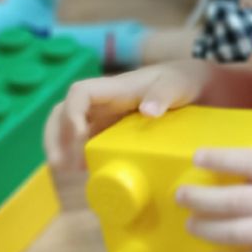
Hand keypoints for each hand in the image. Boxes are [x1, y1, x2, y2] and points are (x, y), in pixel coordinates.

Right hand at [44, 61, 211, 170]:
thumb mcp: (177, 85)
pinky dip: (78, 155)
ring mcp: (105, 117)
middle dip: (55, 136)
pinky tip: (84, 171)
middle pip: (63, 112)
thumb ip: (163, 95)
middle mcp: (104, 102)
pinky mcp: (111, 131)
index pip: (80, 93)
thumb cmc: (183, 80)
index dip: (72, 113)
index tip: (80, 136)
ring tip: (68, 171)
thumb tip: (148, 111)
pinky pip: (87, 141)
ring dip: (61, 147)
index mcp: (115, 88)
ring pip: (69, 127)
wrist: (196, 86)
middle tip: (60, 164)